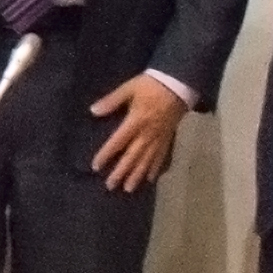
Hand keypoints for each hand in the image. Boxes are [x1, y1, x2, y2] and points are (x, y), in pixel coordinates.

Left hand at [89, 75, 190, 192]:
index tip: (96, 167)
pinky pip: (161, 156)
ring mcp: (159, 137)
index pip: (118, 142)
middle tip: (111, 186)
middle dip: (121, 172)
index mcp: (136, 121)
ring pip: (147, 160)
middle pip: (132, 156)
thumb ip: (111, 101)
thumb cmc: (151, 85)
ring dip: (137, 175)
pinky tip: (150, 179)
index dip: (106, 155)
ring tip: (128, 188)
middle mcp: (147, 133)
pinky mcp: (168, 138)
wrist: (179, 83)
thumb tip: (93, 111)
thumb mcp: (129, 88)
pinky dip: (155, 168)